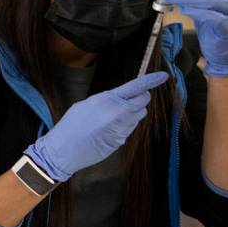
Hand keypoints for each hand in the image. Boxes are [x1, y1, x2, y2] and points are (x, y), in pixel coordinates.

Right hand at [24, 71, 169, 181]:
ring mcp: (123, 128)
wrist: (64, 150)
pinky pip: (130, 128)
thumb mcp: (87, 104)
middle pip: (144, 101)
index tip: (164, 76)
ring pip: (139, 115)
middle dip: (140, 98)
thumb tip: (121, 99)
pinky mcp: (122, 140)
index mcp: (108, 100)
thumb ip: (107, 100)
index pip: (136, 87)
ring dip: (132, 113)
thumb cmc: (70, 125)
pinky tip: (107, 130)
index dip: (152, 80)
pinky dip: (124, 126)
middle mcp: (120, 113)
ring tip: (111, 118)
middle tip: (127, 100)